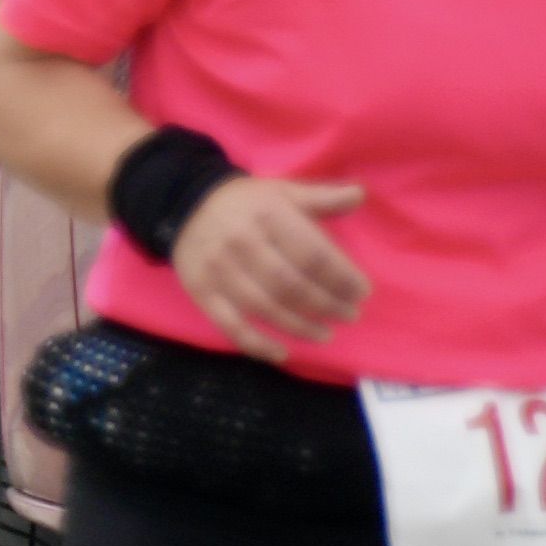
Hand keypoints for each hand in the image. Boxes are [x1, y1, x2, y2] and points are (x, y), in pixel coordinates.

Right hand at [171, 175, 371, 358]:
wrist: (183, 203)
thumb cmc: (245, 202)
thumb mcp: (282, 191)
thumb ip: (321, 198)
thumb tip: (359, 195)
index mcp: (269, 216)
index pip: (313, 254)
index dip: (341, 277)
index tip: (362, 292)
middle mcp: (244, 243)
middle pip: (292, 285)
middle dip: (326, 305)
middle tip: (350, 315)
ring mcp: (220, 271)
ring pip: (266, 308)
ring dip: (300, 327)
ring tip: (325, 334)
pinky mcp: (202, 292)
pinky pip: (231, 326)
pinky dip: (257, 345)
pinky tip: (282, 353)